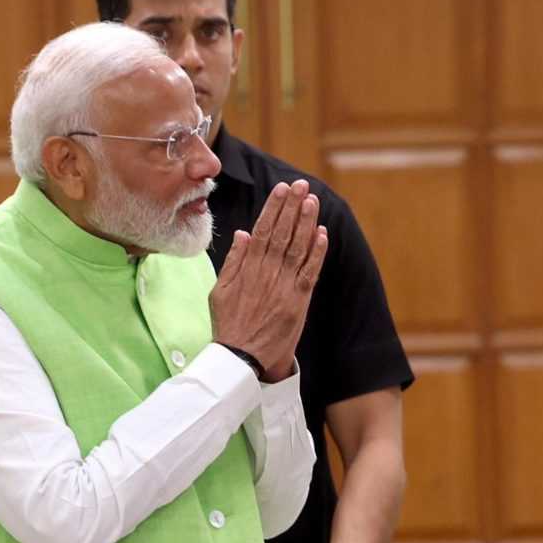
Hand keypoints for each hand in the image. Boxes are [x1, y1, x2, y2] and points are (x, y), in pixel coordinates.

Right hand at [209, 180, 328, 380]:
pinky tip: (322, 233)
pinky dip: (317, 252)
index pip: (263, 230)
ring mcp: (284, 286)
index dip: (274, 208)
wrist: (242, 358)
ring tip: (312, 200)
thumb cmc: (229, 324)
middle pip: (282, 233)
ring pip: (298, 248)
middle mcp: (267, 273)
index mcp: (247, 268)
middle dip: (292, 207)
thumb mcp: (220, 291)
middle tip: (301, 185)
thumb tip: (244, 233)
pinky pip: (310, 272)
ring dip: (306, 222)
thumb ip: (234, 261)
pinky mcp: (298, 301)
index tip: (281, 189)